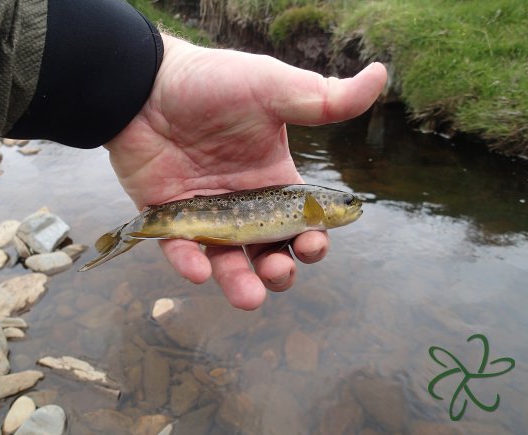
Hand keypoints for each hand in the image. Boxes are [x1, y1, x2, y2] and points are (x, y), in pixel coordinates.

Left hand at [105, 34, 385, 309]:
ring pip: (228, 263)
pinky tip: (198, 269)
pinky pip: (180, 250)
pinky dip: (189, 264)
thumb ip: (323, 97)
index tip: (313, 243)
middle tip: (278, 269)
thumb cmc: (212, 84)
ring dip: (240, 283)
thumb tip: (381, 74)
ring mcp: (206, 214)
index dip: (312, 240)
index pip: (301, 222)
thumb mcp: (272, 88)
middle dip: (280, 269)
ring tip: (250, 296)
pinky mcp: (169, 218)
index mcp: (273, 180)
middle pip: (268, 251)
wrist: (146, 84)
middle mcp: (243, 204)